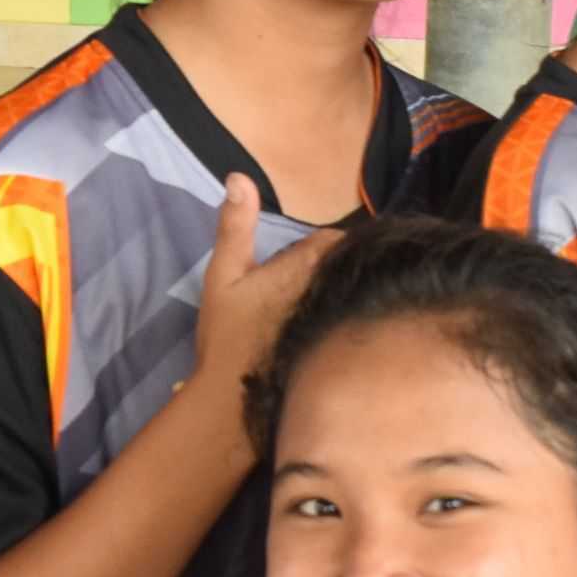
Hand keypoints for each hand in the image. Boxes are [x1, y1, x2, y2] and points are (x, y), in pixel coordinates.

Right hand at [187, 174, 335, 403]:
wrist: (232, 399)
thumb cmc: (227, 334)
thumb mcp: (223, 275)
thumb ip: (235, 226)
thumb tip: (239, 176)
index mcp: (308, 267)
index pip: (335, 240)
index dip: (322, 246)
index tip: (302, 257)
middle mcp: (332, 292)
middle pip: (348, 267)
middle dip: (335, 269)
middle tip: (305, 283)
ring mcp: (340, 324)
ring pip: (353, 296)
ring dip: (343, 295)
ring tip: (318, 306)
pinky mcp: (341, 351)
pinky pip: (353, 325)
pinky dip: (346, 323)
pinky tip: (331, 334)